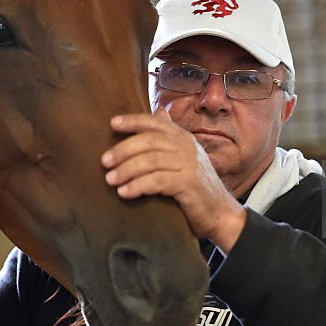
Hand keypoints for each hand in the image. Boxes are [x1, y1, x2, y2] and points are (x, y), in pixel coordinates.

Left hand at [101, 109, 246, 252]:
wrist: (220, 213)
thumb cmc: (194, 187)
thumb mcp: (183, 158)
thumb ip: (169, 138)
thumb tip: (159, 112)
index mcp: (182, 138)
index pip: (155, 122)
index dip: (133, 121)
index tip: (112, 124)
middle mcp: (187, 147)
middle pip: (148, 140)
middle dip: (123, 150)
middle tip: (104, 162)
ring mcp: (189, 164)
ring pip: (150, 160)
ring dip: (126, 169)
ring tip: (110, 180)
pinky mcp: (189, 183)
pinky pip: (157, 180)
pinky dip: (138, 185)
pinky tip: (125, 192)